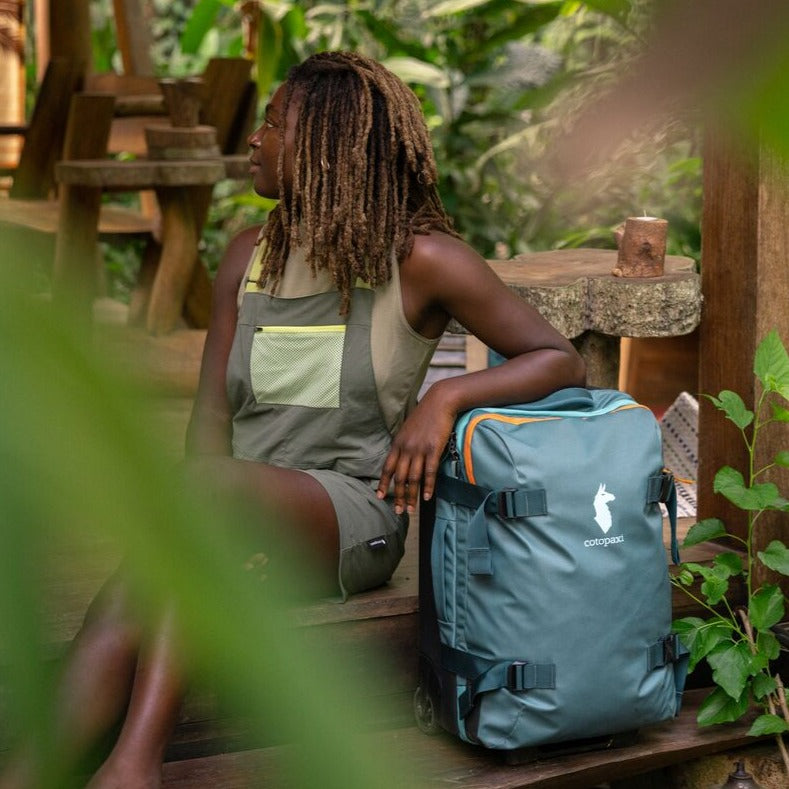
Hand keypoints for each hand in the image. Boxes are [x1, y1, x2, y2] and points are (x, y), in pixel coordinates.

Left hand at [376, 388, 456, 513]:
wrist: (440, 402)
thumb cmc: (425, 415)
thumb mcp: (408, 429)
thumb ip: (404, 444)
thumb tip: (403, 458)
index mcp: (398, 443)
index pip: (387, 468)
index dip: (383, 483)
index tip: (380, 497)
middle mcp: (406, 448)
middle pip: (399, 477)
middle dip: (398, 496)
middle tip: (398, 511)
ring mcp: (419, 449)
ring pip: (413, 478)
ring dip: (412, 496)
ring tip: (411, 509)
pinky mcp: (433, 449)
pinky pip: (429, 472)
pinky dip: (428, 486)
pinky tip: (427, 497)